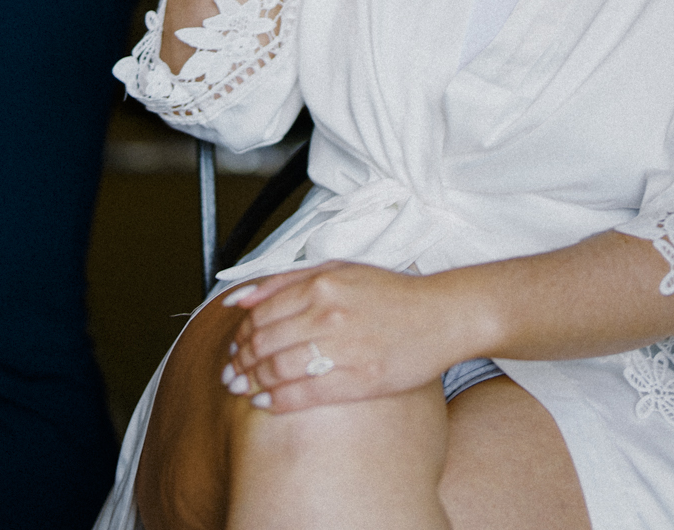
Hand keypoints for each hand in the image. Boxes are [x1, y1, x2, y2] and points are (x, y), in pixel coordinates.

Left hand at [219, 261, 481, 412]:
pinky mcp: (358, 380)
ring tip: (241, 388)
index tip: (234, 346)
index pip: (260, 313)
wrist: (443, 315)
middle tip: (230, 372)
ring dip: (251, 382)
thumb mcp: (340, 270)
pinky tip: (264, 403)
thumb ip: (289, 280)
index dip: (240, 334)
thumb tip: (241, 298)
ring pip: (277, 368)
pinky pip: (303, 393)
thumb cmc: (392, 293)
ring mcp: (343, 348)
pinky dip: (276, 400)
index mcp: (322, 284)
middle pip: (263, 342)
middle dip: (239, 360)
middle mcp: (328, 314)